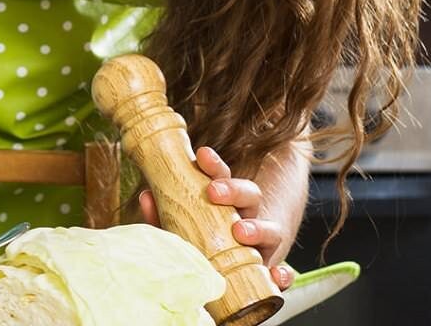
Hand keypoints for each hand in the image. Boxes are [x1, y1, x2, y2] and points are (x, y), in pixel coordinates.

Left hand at [138, 146, 295, 289]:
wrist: (233, 271)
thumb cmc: (202, 242)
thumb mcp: (183, 222)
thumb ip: (165, 212)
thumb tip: (147, 198)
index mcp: (227, 203)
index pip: (223, 177)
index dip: (214, 165)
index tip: (202, 155)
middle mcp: (248, 219)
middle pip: (250, 196)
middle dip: (233, 190)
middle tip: (213, 191)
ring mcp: (262, 246)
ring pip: (271, 230)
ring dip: (257, 229)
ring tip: (241, 231)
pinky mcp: (270, 272)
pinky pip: (283, 274)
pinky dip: (283, 275)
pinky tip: (276, 276)